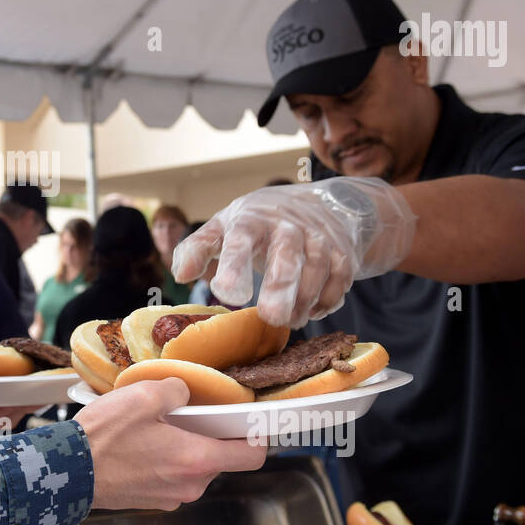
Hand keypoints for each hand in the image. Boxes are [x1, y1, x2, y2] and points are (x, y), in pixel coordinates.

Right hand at [75, 378, 265, 510]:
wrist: (68, 470)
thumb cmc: (104, 437)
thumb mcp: (144, 395)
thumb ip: (176, 389)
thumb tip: (184, 393)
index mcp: (196, 459)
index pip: (251, 456)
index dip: (257, 436)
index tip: (251, 422)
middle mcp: (189, 484)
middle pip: (219, 457)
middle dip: (208, 434)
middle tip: (185, 412)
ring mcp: (170, 496)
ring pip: (193, 466)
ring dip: (183, 446)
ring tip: (154, 426)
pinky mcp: (151, 499)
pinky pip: (171, 475)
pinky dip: (164, 458)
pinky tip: (140, 442)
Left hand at [170, 177, 415, 327]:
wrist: (318, 203)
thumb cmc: (258, 223)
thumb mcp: (224, 227)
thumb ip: (198, 247)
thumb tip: (180, 274)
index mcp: (251, 219)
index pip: (240, 239)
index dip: (233, 264)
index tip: (225, 292)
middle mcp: (288, 224)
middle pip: (286, 256)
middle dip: (280, 287)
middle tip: (270, 317)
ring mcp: (319, 236)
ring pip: (317, 270)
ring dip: (304, 300)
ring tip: (289, 321)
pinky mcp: (343, 251)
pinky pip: (340, 279)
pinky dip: (327, 299)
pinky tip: (311, 311)